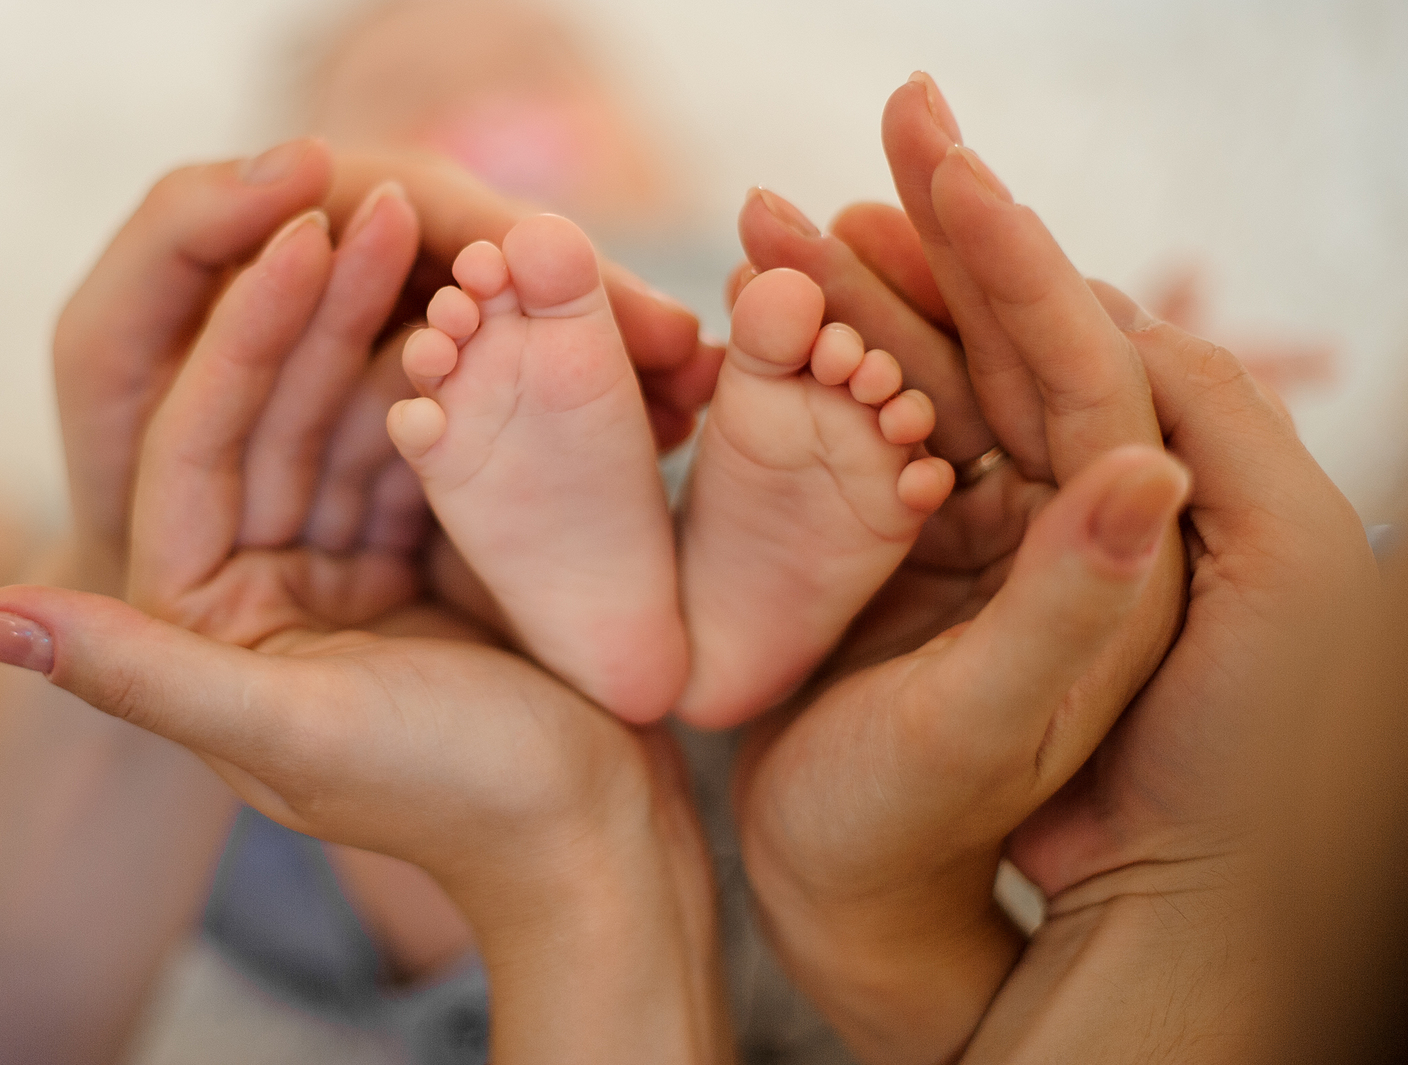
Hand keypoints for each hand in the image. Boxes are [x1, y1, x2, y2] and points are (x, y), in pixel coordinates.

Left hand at [0, 179, 732, 1062]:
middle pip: (278, 417)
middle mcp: (261, 584)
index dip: (245, 339)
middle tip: (381, 200)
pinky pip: (423, 442)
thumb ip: (140, 675)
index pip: (200, 450)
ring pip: (354, 416)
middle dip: (326, 309)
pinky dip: (451, 378)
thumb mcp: (289, 735)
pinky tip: (479, 304)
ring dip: (392, 325)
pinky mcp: (422, 549)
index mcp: (204, 622)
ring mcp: (345, 560)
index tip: (296, 238)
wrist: (595, 832)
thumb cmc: (451, 795)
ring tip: (437, 231)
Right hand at [732, 76, 1200, 1061]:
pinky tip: (768, 303)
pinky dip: (827, 358)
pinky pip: (877, 424)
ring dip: (867, 284)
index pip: (1087, 366)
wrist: (844, 903)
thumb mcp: (1006, 724)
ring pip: (935, 371)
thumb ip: (1079, 600)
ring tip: (778, 210)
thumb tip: (1148, 465)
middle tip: (894, 116)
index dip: (1019, 258)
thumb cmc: (922, 831)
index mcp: (1124, 555)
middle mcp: (1065, 521)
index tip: (944, 161)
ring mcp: (984, 526)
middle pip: (1017, 341)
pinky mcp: (910, 544)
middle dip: (945, 232)